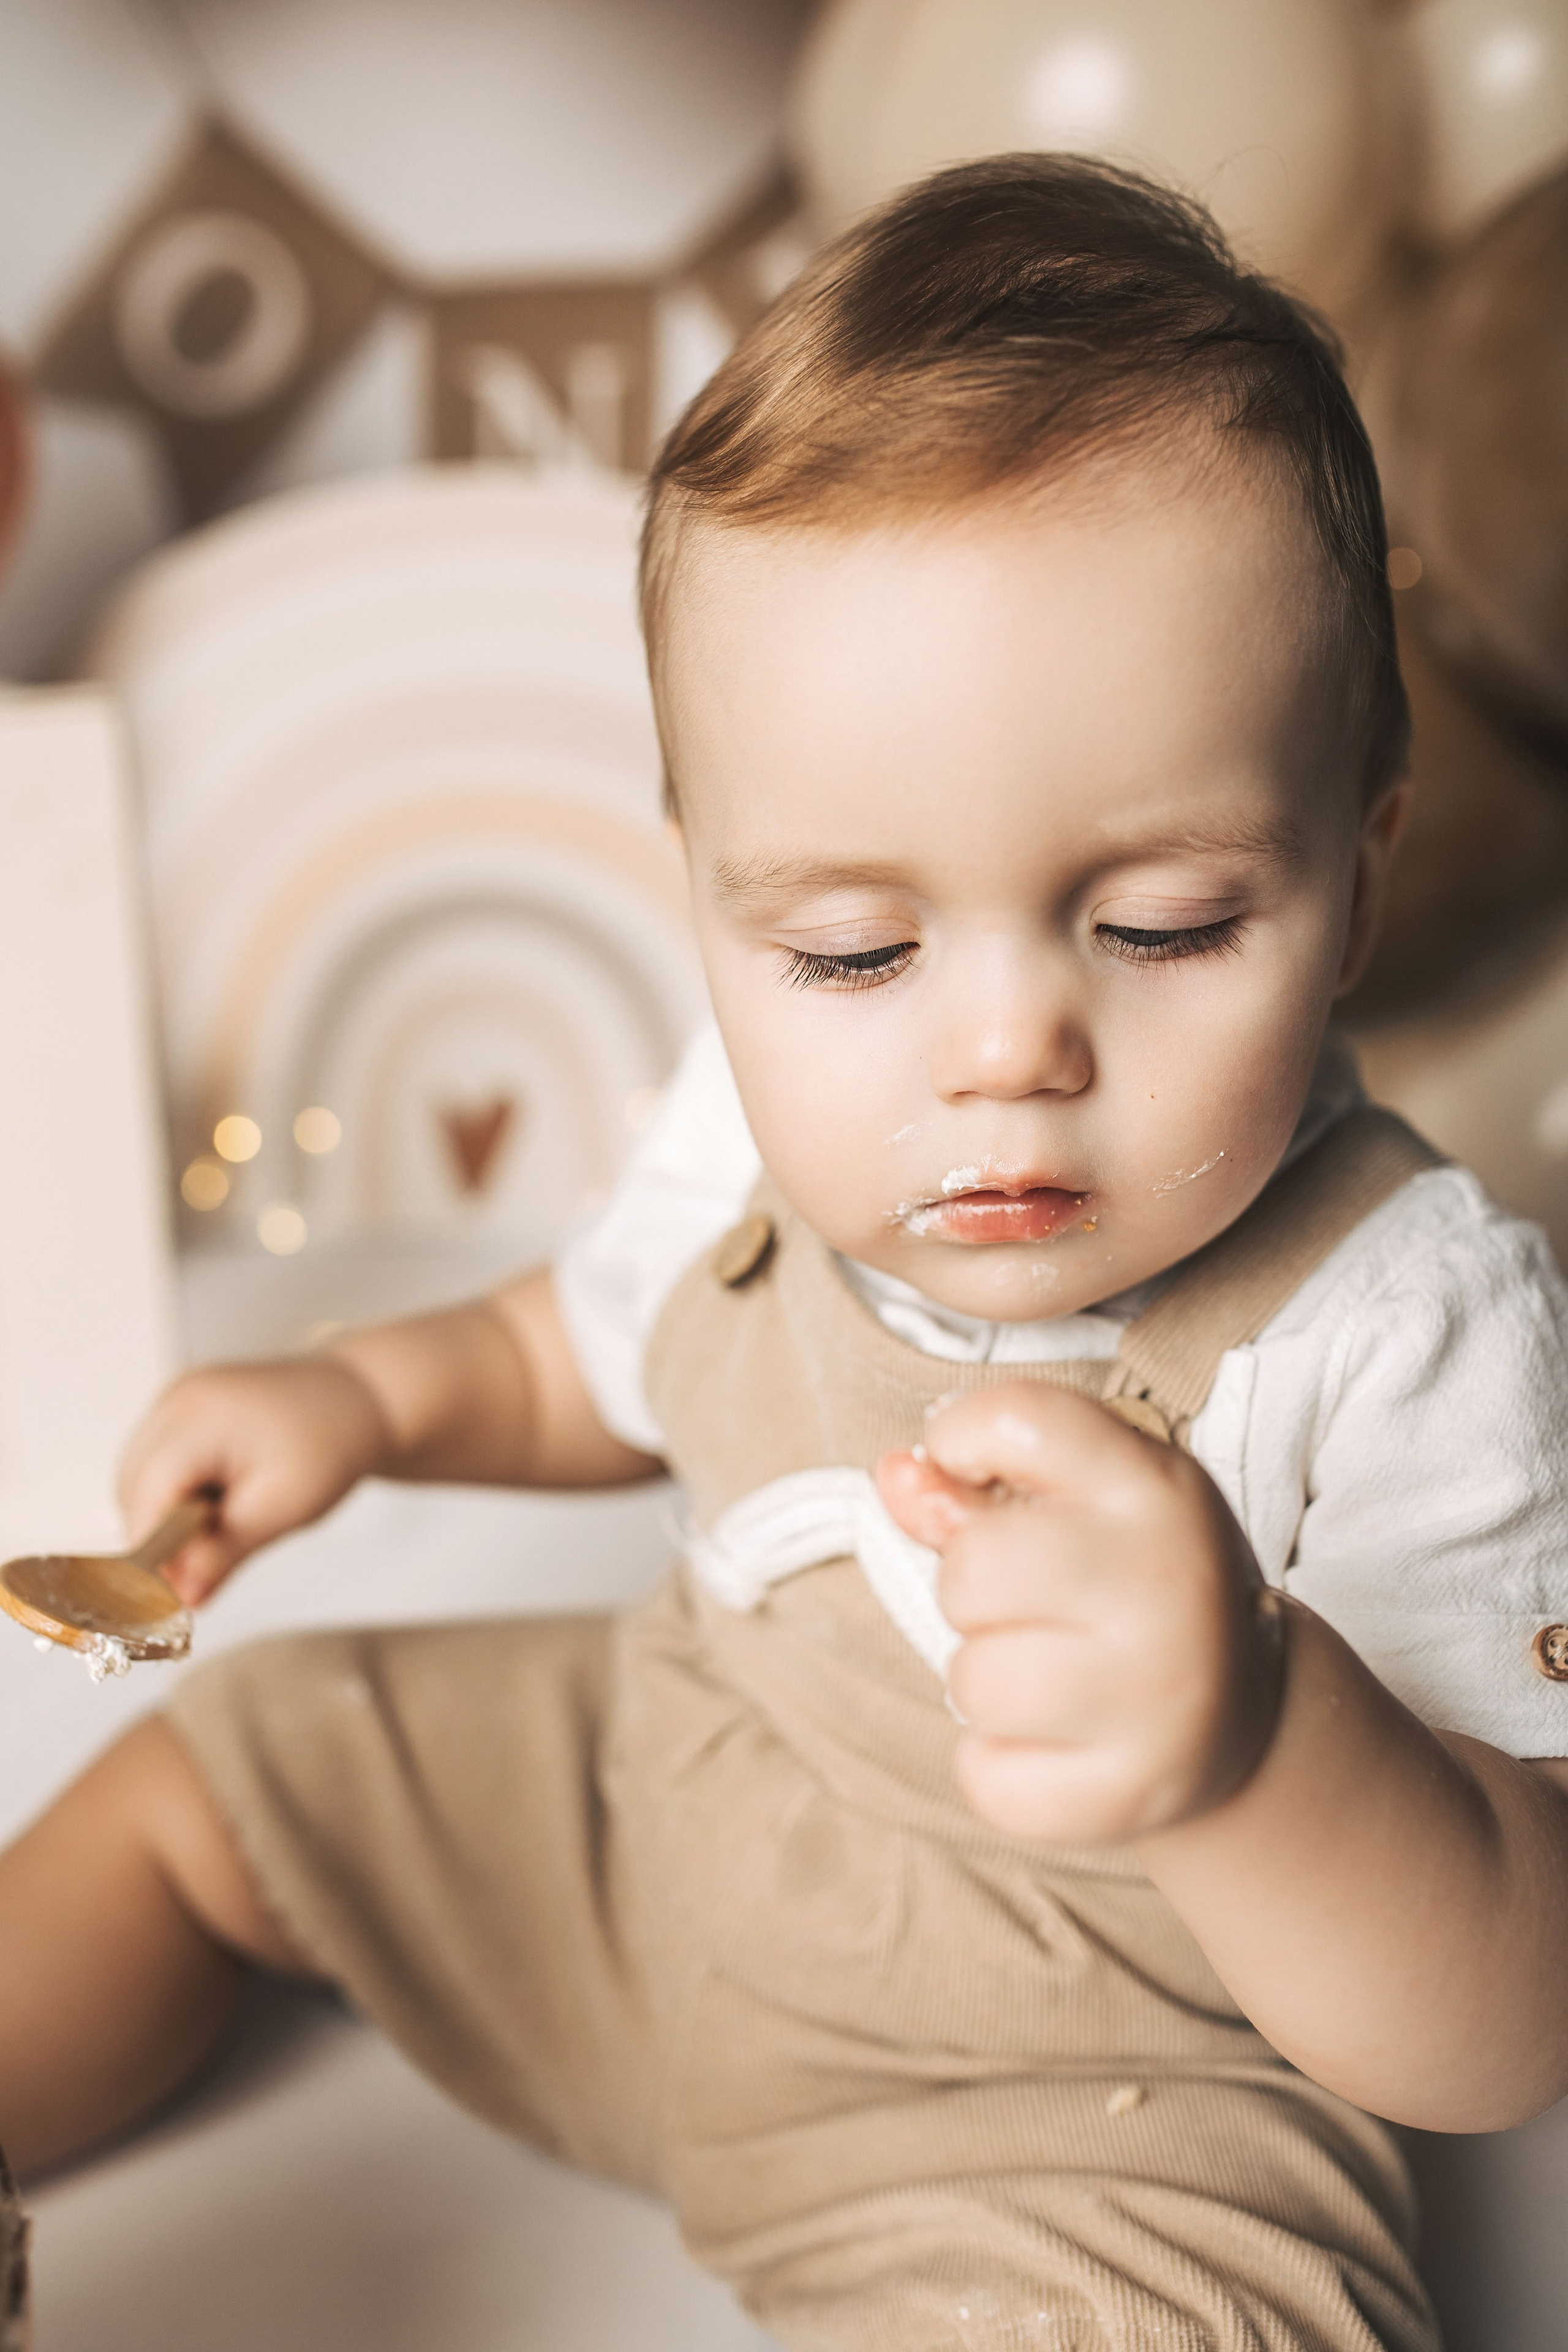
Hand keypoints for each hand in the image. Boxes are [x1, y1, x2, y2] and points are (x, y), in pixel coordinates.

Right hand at [116, 1357, 391, 1605]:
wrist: (360, 1398)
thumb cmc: (331, 1445)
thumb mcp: (284, 1508)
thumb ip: (226, 1552)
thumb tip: (183, 1598)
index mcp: (200, 1417)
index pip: (148, 1497)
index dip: (155, 1552)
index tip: (173, 1596)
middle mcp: (177, 1401)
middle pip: (133, 1489)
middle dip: (159, 1537)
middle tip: (204, 1572)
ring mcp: (176, 1400)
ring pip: (138, 1479)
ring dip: (165, 1517)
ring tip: (225, 1526)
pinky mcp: (182, 1410)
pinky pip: (156, 1464)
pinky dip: (175, 1494)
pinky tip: (218, 1502)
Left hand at [876, 1383, 1284, 1843]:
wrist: (1246, 1713)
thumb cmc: (1133, 1583)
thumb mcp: (1079, 1505)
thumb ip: (974, 1484)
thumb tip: (895, 1478)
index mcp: (1155, 1488)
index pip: (1018, 1421)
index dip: (961, 1437)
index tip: (969, 1469)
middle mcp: (1167, 1583)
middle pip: (972, 1570)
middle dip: (969, 1590)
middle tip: (1026, 1605)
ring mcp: (1159, 1696)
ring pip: (971, 1682)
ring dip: (983, 1680)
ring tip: (1046, 1674)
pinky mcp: (1133, 1792)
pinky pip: (985, 1778)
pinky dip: (998, 1765)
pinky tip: (1055, 1741)